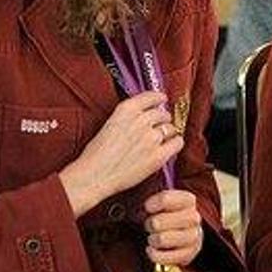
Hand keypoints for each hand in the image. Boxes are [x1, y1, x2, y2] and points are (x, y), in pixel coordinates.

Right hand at [59, 91, 179, 216]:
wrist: (93, 176)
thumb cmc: (96, 154)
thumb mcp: (110, 123)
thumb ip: (129, 117)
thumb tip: (146, 115)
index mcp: (126, 109)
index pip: (151, 96)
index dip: (159, 98)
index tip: (162, 100)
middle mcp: (141, 120)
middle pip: (163, 113)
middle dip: (162, 120)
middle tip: (157, 128)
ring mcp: (151, 138)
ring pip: (170, 128)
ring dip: (167, 133)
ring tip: (160, 141)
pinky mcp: (158, 155)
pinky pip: (177, 142)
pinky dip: (175, 143)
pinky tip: (170, 147)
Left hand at [143, 189, 202, 265]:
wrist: (179, 236)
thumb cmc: (166, 216)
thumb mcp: (162, 201)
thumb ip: (154, 194)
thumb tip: (141, 185)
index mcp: (188, 200)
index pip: (166, 199)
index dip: (153, 204)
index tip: (147, 207)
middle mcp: (194, 217)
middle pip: (161, 221)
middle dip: (151, 224)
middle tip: (151, 225)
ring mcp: (193, 237)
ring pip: (163, 239)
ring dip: (153, 239)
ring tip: (153, 238)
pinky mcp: (190, 254)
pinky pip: (166, 257)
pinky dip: (155, 255)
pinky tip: (152, 250)